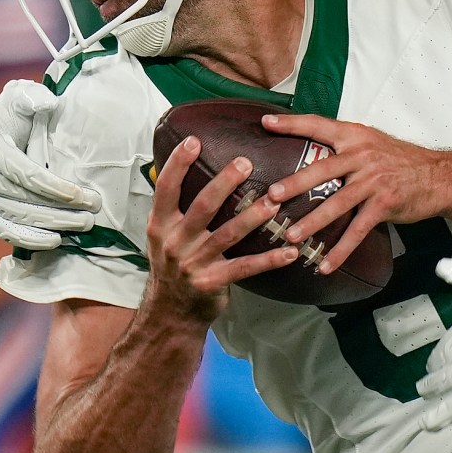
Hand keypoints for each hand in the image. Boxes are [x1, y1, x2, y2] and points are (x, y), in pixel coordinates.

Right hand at [0, 80, 102, 250]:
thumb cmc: (8, 114)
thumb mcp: (18, 96)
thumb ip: (32, 97)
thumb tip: (47, 104)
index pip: (24, 173)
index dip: (55, 188)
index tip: (84, 196)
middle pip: (23, 199)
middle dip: (61, 210)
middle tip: (92, 213)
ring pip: (18, 217)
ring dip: (53, 225)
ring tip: (83, 224)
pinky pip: (5, 230)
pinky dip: (30, 239)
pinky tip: (55, 240)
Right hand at [138, 136, 304, 326]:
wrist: (170, 311)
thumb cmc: (173, 265)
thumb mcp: (163, 234)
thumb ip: (175, 207)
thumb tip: (186, 167)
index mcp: (161, 223)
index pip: (166, 187)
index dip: (178, 163)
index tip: (194, 141)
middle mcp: (175, 241)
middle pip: (202, 206)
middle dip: (224, 183)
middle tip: (245, 163)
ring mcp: (193, 263)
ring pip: (227, 234)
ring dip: (253, 217)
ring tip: (274, 202)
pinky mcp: (213, 282)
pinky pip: (246, 268)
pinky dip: (270, 260)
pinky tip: (291, 252)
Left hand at [258, 112, 451, 274]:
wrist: (438, 177)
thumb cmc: (402, 161)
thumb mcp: (373, 143)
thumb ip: (345, 146)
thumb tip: (313, 152)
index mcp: (355, 137)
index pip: (319, 125)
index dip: (292, 124)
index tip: (266, 123)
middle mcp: (362, 156)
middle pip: (321, 169)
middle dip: (294, 184)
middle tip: (272, 196)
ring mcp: (373, 181)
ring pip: (337, 204)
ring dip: (312, 222)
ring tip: (291, 236)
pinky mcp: (384, 205)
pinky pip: (357, 231)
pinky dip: (341, 250)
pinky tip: (325, 264)